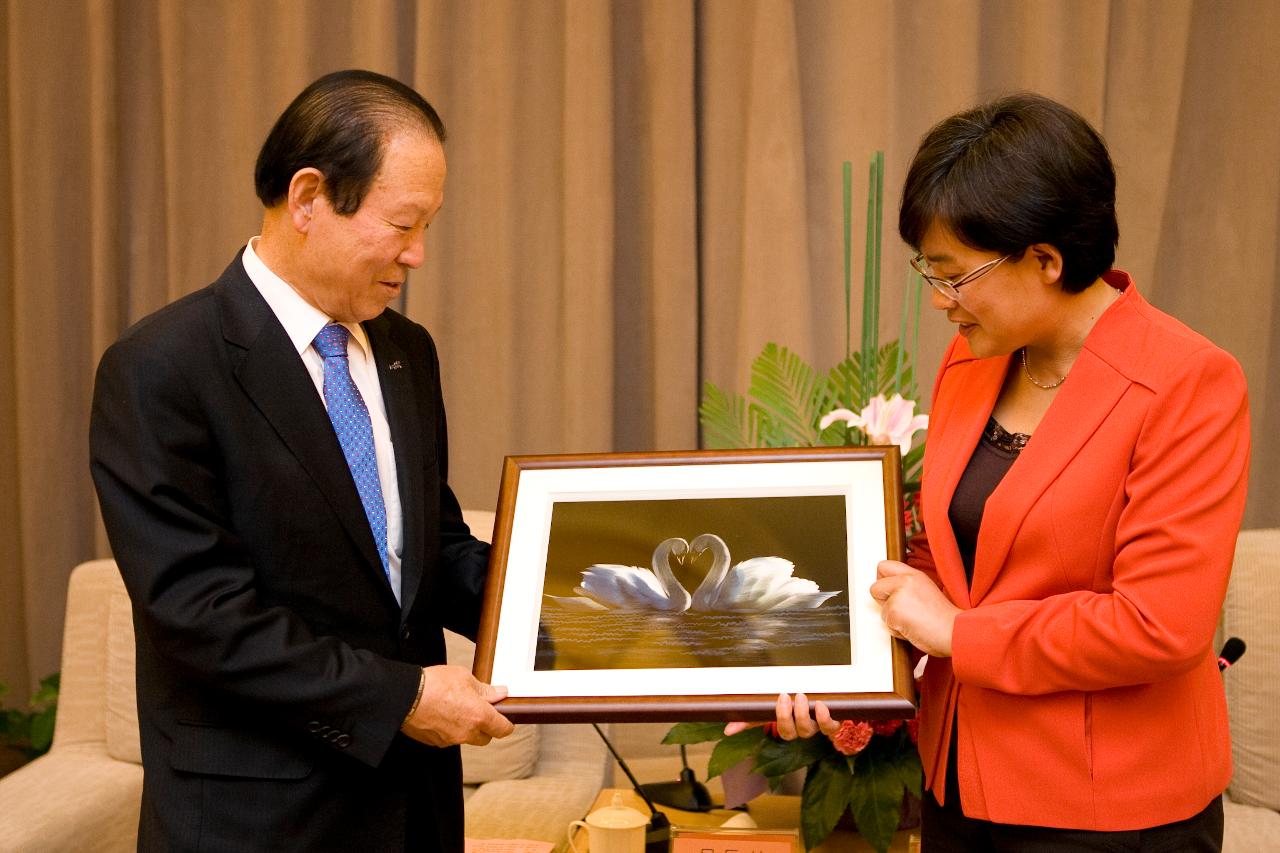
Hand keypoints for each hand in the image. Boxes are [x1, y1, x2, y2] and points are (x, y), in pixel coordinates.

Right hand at [399, 664, 513, 746]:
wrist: (405, 696)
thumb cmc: (434, 684)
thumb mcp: (464, 678)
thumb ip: (485, 690)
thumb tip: (500, 693)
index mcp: (479, 716)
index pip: (503, 729)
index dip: (506, 723)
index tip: (504, 716)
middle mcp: (467, 733)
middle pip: (486, 738)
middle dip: (486, 726)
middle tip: (478, 709)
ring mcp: (451, 740)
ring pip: (467, 738)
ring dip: (467, 728)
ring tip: (455, 708)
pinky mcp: (436, 742)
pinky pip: (450, 739)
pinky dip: (450, 730)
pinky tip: (441, 714)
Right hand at [723, 692, 839, 739]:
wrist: (830, 703)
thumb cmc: (798, 706)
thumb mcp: (774, 709)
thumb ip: (752, 718)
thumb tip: (727, 731)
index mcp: (790, 726)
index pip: (781, 731)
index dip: (780, 719)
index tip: (778, 698)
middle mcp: (804, 729)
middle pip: (793, 733)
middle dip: (786, 716)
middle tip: (786, 696)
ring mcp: (819, 728)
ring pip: (809, 730)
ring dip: (804, 714)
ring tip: (802, 697)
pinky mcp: (834, 724)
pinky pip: (830, 728)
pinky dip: (825, 718)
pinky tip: (822, 705)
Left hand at [870, 560, 957, 656]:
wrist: (955, 632)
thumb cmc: (944, 619)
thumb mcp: (927, 591)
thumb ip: (908, 587)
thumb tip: (891, 593)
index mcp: (914, 574)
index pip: (884, 566)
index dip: (882, 580)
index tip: (887, 591)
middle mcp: (905, 581)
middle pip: (875, 588)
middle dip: (882, 601)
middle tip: (901, 610)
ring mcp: (899, 595)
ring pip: (881, 609)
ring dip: (893, 619)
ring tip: (913, 622)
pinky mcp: (895, 611)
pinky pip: (886, 623)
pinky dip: (896, 630)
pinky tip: (912, 629)